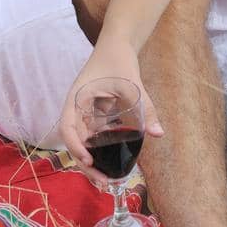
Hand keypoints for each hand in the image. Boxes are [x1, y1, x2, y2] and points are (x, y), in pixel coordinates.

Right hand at [58, 40, 163, 175]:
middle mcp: (77, 108)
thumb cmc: (119, 59)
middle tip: (103, 183)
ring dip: (93, 162)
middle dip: (86, 164)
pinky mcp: (96, 115)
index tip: (89, 160)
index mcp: (76, 99)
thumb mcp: (132, 83)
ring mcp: (85, 113)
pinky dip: (101, 151)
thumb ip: (146, 107)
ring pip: (85, 143)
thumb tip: (158, 133)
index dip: (76, 146)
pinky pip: (95, 137)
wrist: (118, 44)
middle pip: (75, 141)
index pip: (68, 128)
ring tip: (107, 181)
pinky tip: (112, 165)